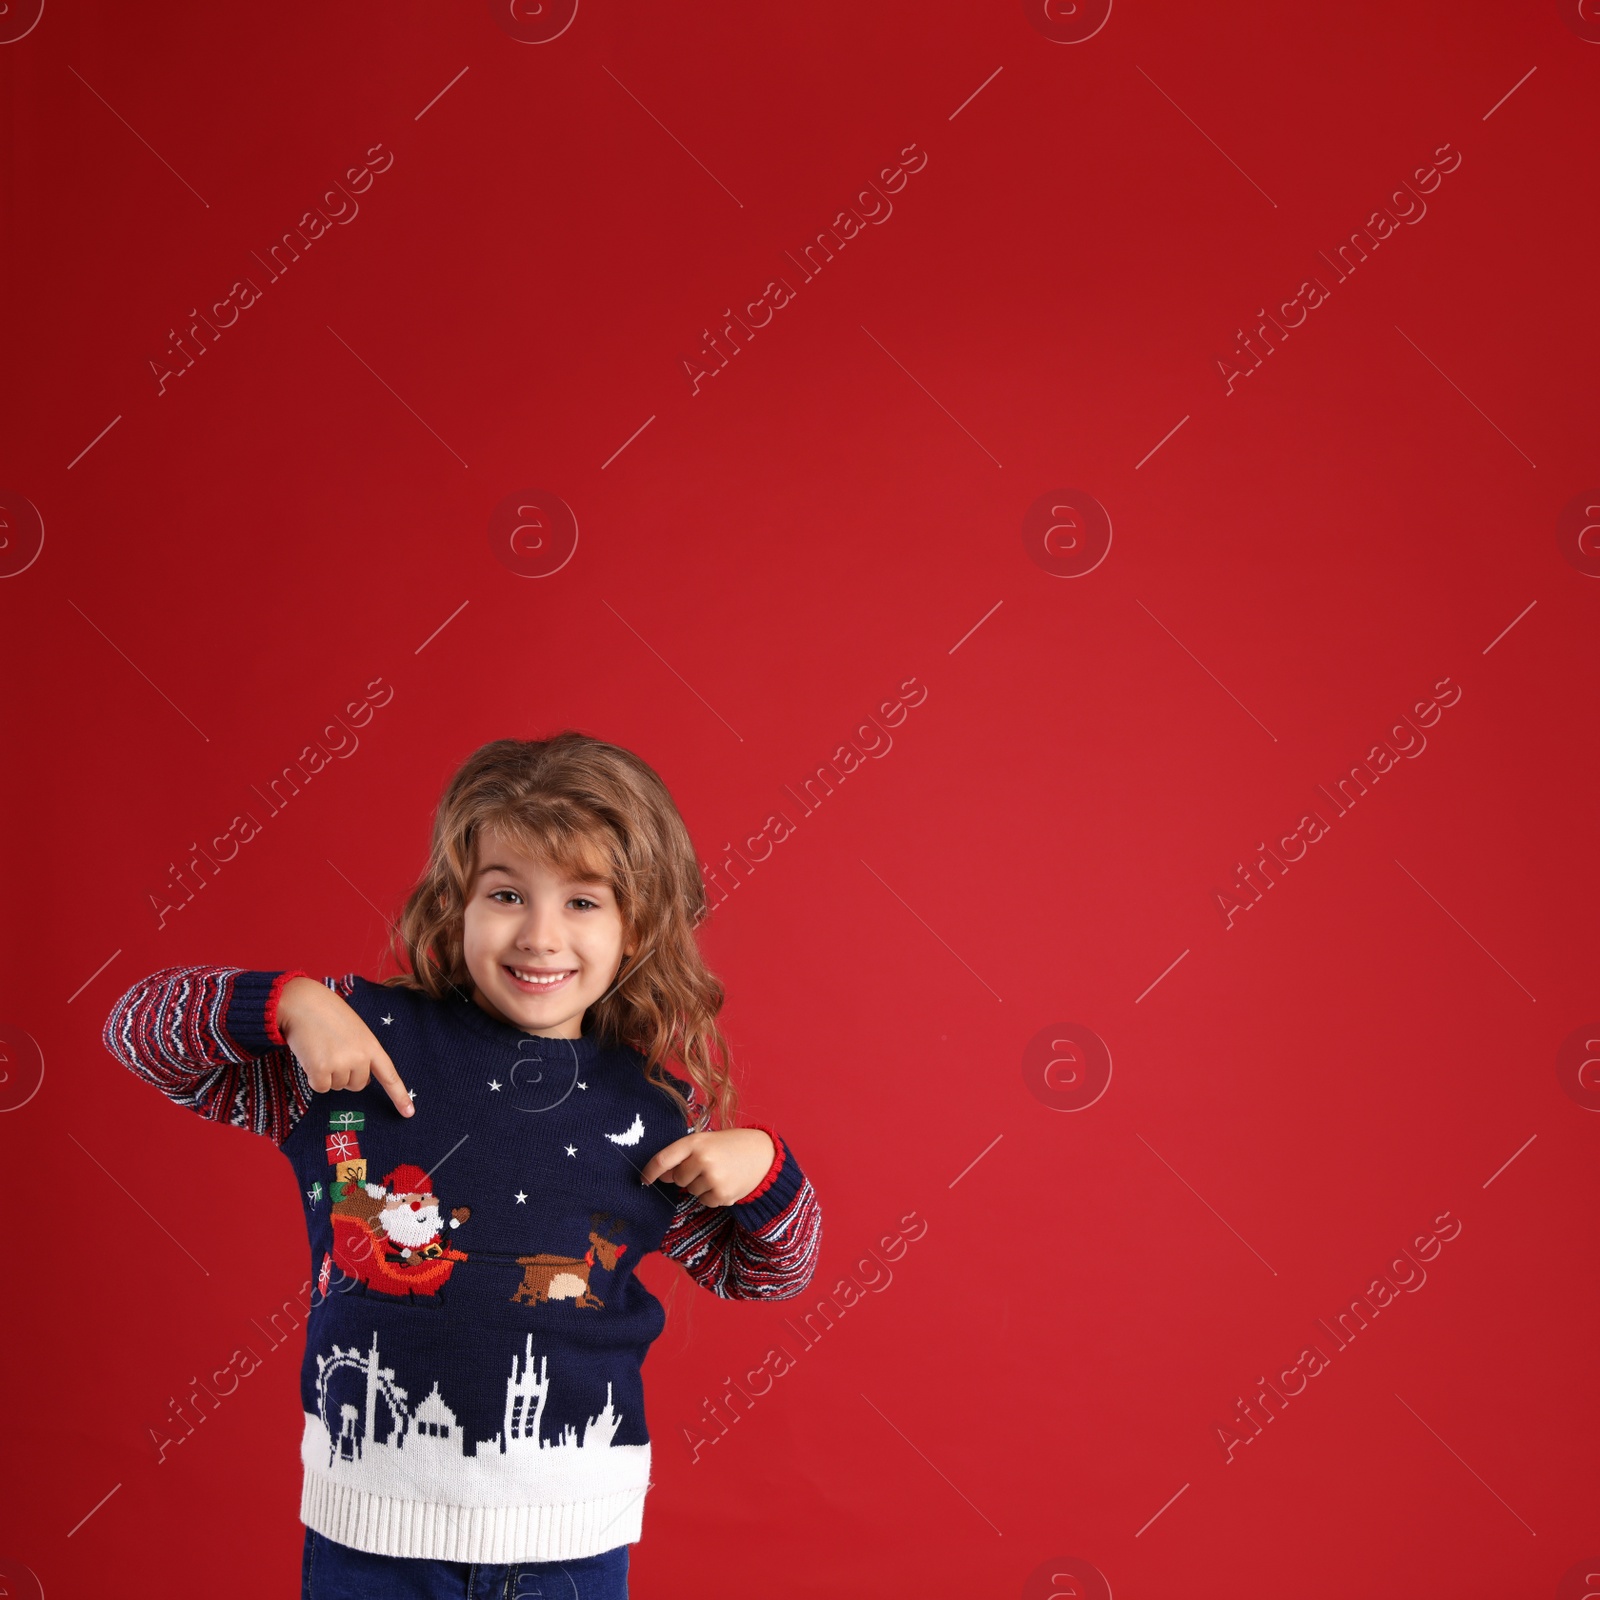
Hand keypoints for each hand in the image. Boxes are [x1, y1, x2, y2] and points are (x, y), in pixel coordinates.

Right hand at [277, 976, 413, 1117]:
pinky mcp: (321, 1069)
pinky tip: (311, 1056)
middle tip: (333, 1051)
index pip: (389, 1075)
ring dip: (327, 1073)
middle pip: (357, 1085)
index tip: (409, 1113)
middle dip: (345, 1074)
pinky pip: (320, 1087)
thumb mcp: (355, 1031)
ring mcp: (341, 1063)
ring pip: (337, 1087)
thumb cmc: (328, 1015)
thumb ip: (362, 1053)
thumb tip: (359, 1082)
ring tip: (321, 1049)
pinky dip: (313, 1077)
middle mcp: (360, 1057)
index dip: (399, 1095)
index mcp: (372, 1045)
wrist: (303, 1003)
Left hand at [638, 1127, 774, 1205]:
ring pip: (691, 1191)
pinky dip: (712, 1195)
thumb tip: (660, 1177)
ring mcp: (713, 1178)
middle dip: (686, 1175)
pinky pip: (704, 1201)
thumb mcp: (706, 1141)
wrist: (763, 1155)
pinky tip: (725, 1182)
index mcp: (695, 1142)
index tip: (643, 1180)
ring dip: (700, 1185)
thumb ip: (682, 1155)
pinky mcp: (722, 1194)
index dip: (649, 1172)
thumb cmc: (730, 1145)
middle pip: (677, 1178)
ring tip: (719, 1172)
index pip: (663, 1160)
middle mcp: (702, 1159)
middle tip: (705, 1165)